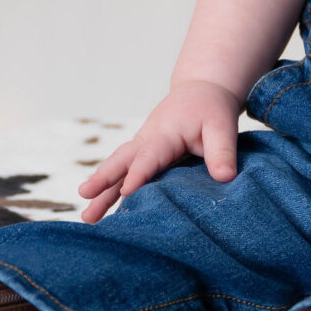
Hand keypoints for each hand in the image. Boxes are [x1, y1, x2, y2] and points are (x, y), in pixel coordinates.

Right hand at [77, 80, 244, 222]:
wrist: (201, 92)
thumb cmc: (211, 109)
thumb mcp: (221, 125)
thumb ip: (222, 151)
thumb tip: (225, 178)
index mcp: (164, 134)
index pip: (149, 156)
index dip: (138, 174)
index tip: (126, 192)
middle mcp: (147, 140)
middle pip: (122, 160)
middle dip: (103, 179)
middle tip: (84, 195)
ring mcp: (142, 148)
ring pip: (118, 169)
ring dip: (102, 190)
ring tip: (86, 218)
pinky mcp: (144, 156)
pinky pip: (124, 173)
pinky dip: (111, 191)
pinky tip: (102, 212)